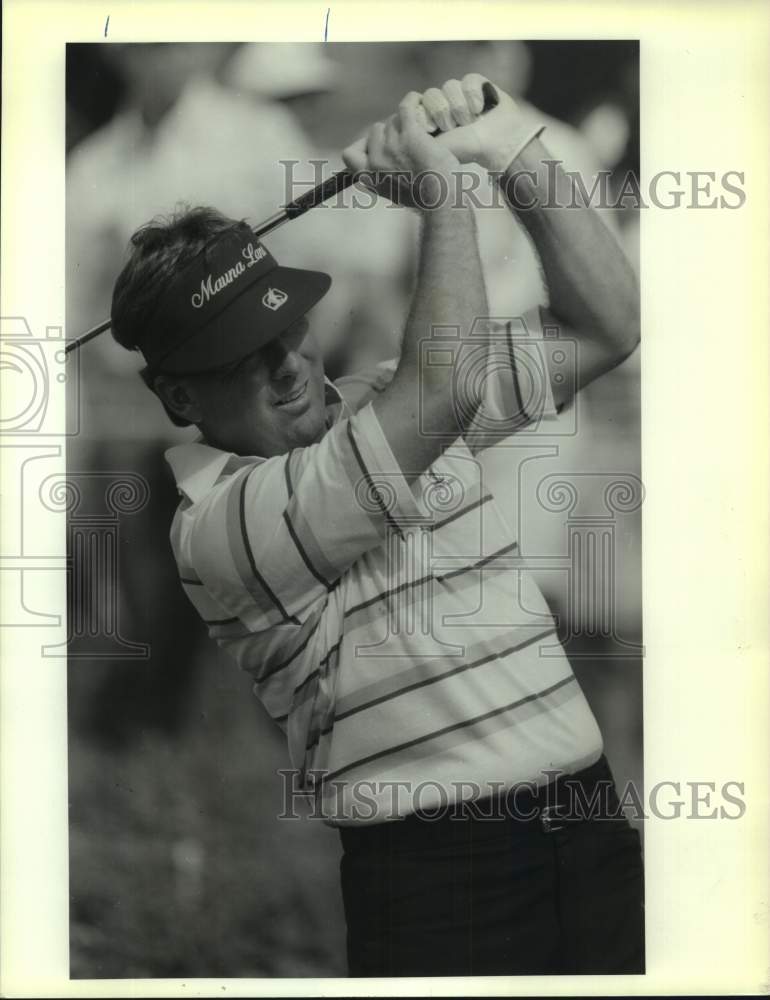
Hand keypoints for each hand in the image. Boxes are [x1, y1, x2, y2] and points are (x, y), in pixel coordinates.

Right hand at [342, 93, 460, 210]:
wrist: (442, 199)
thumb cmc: (423, 201)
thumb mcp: (394, 194)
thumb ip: (383, 180)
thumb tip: (384, 170)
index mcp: (369, 178)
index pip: (350, 155)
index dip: (363, 145)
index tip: (376, 145)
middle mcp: (376, 161)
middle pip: (375, 131)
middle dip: (388, 131)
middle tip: (405, 135)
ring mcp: (391, 146)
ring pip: (392, 121)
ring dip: (403, 120)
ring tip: (417, 122)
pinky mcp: (410, 134)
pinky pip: (405, 108)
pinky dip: (412, 101)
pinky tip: (417, 100)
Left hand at [420, 74, 528, 173]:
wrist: (498, 146)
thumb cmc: (468, 151)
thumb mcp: (435, 148)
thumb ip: (415, 136)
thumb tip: (400, 125)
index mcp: (432, 119)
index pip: (418, 105)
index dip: (424, 114)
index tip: (433, 129)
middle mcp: (446, 105)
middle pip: (431, 94)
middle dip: (442, 112)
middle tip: (453, 127)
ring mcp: (462, 94)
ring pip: (449, 86)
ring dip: (459, 106)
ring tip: (470, 121)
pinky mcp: (479, 85)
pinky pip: (469, 79)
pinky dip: (474, 94)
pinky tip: (481, 109)